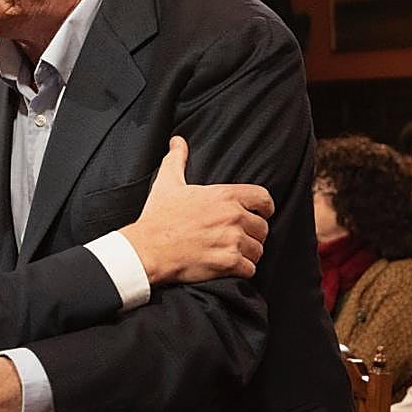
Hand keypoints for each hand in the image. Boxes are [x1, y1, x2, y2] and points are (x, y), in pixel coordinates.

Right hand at [121, 136, 273, 283]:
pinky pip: (250, 269)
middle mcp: (233, 217)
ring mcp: (232, 241)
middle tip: (235, 238)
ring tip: (230, 253)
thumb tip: (177, 141)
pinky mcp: (229, 263)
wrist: (147, 248)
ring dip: (247, 254)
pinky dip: (241, 270)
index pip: (264, 199)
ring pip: (258, 250)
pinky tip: (226, 266)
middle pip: (262, 228)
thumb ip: (177, 159)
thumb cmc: (158, 217)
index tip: (257, 214)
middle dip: (251, 234)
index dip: (263, 208)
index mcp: (224, 196)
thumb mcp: (167, 183)